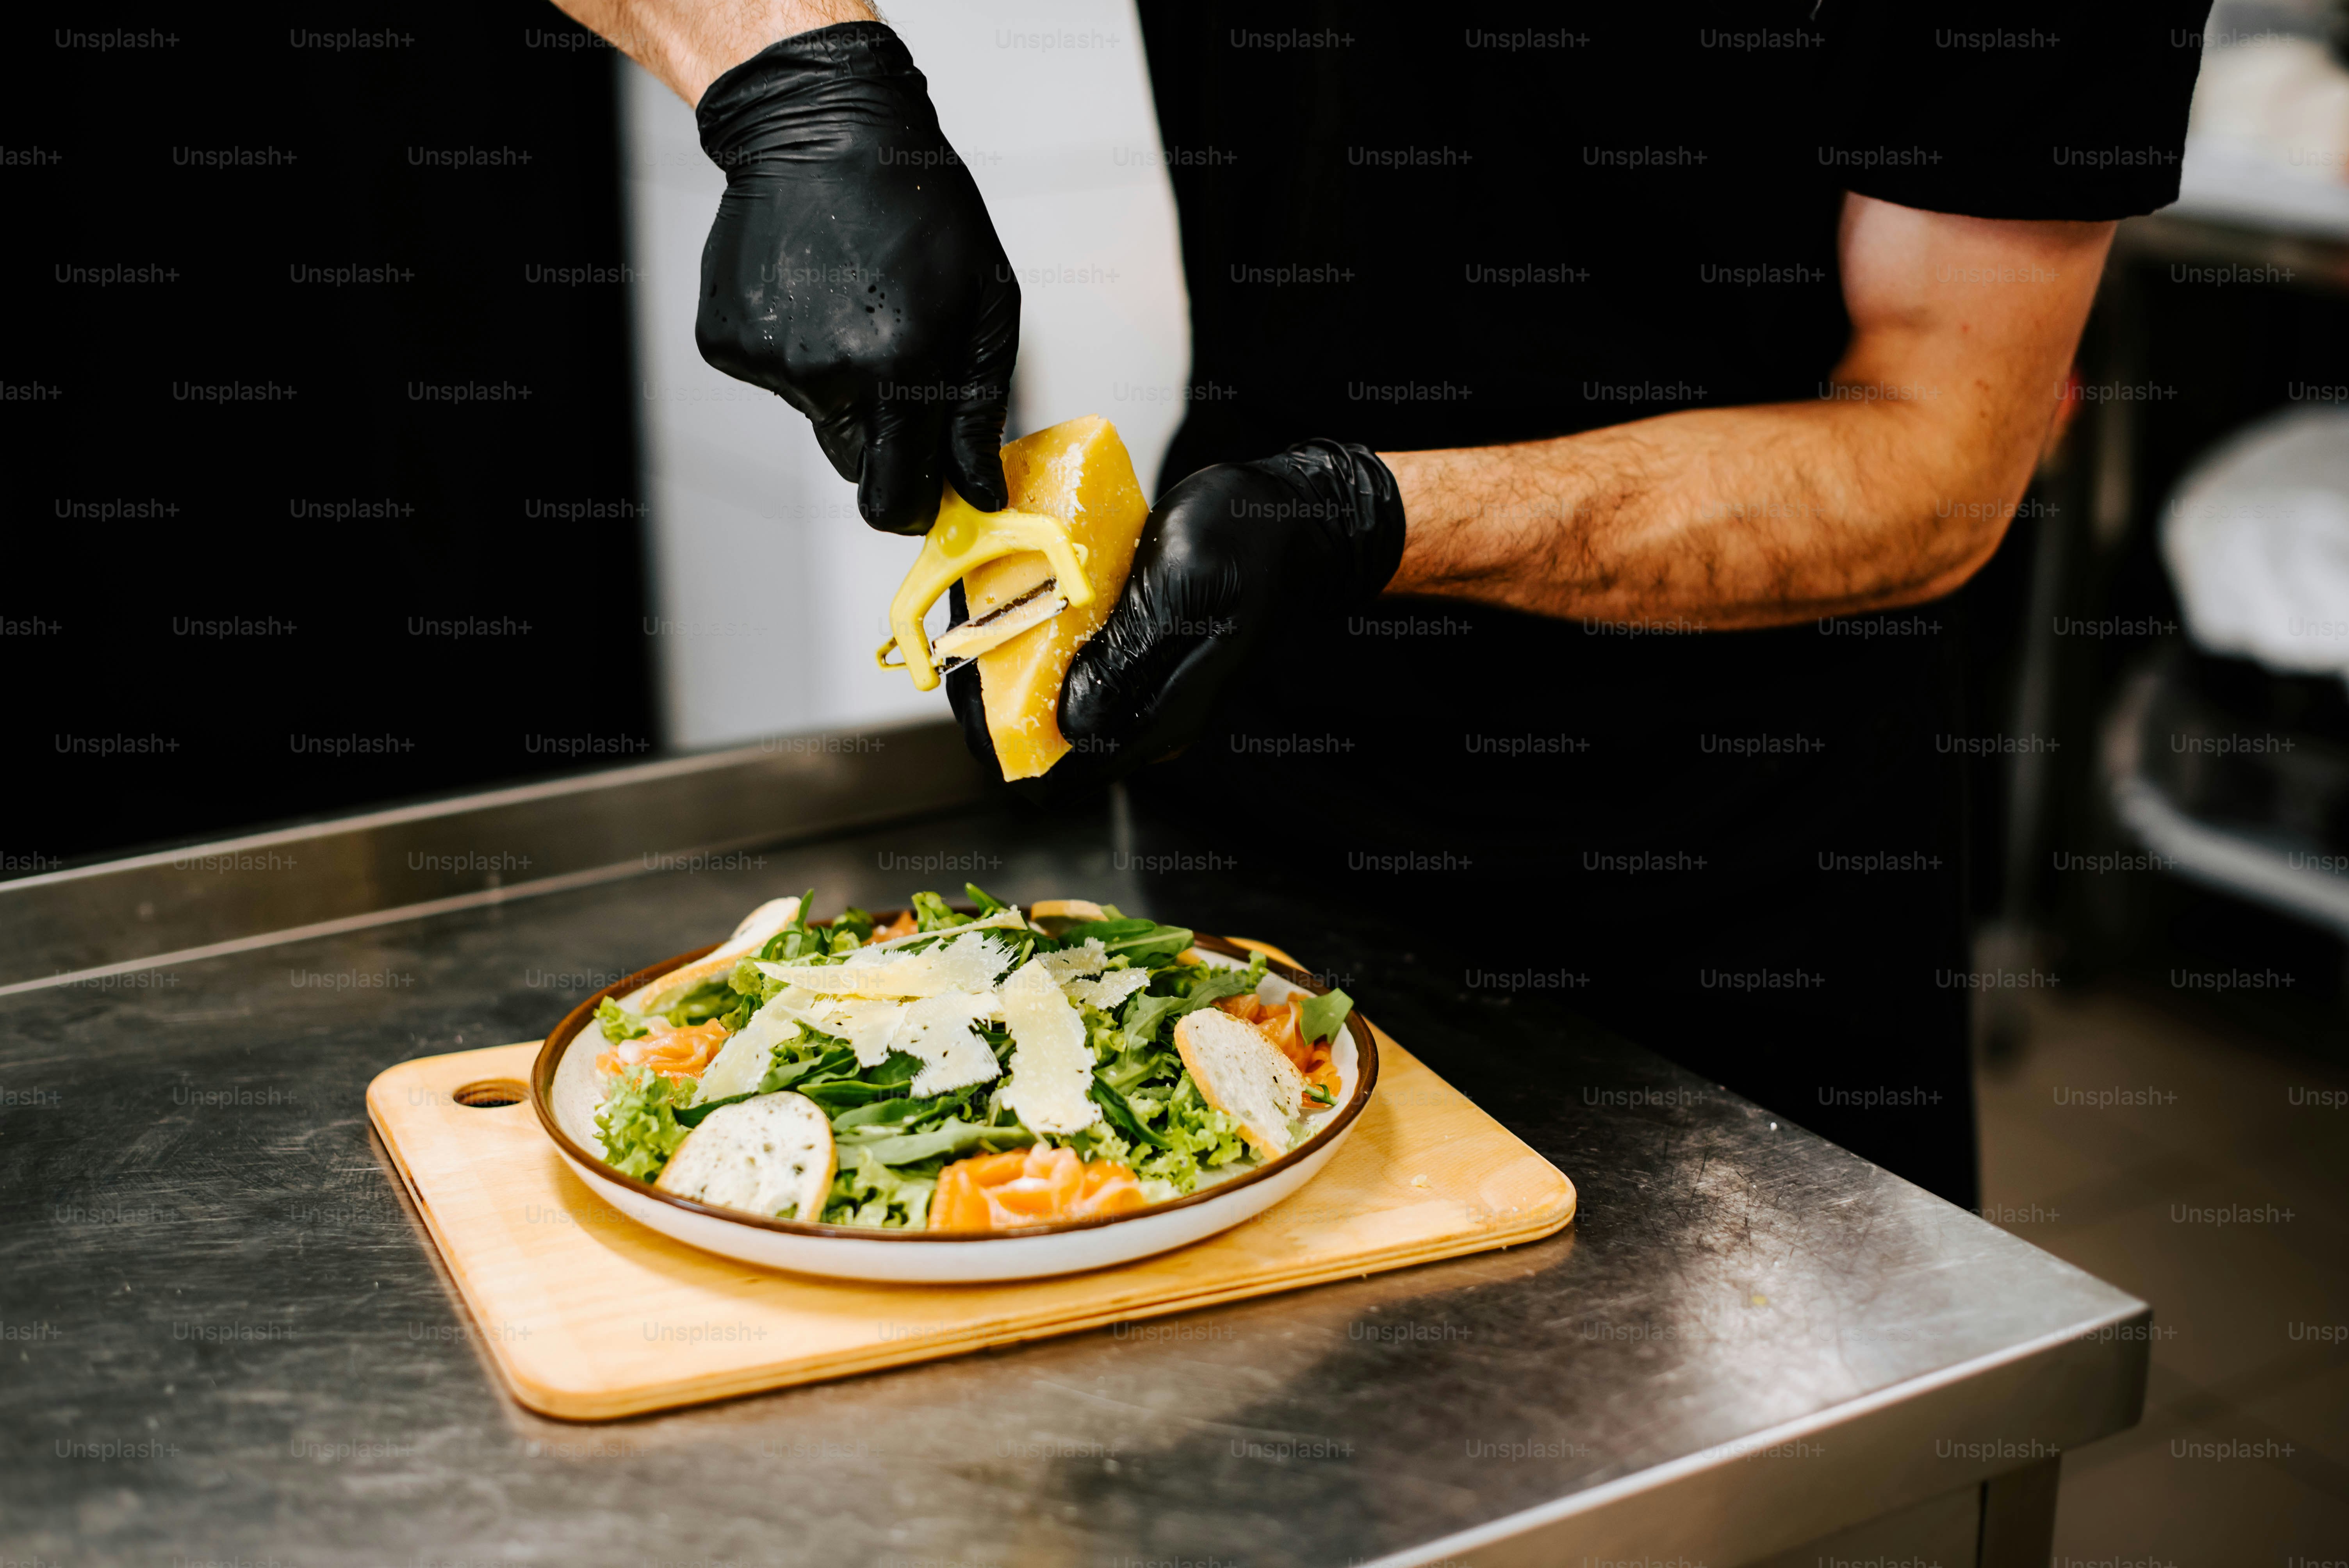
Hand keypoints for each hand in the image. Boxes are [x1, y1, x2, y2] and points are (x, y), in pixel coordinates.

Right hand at [694, 23, 1017, 533]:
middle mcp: (826, 373)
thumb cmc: (918, 207)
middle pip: (854, 462)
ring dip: (840, 376)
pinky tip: (809, 289)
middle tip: (896, 355)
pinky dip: (795, 346)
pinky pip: (774, 377)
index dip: (912, 505)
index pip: (892, 498)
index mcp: (898, 369)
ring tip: (850, 299)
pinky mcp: (726, 341)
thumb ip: (979, 410)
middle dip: (882, 431)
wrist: (823, 129)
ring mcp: (768, 358)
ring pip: (817, 413)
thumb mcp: (986, 304)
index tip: (926, 489)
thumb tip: (979, 493)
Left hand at [941, 440, 1405, 787]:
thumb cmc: (1246, 542)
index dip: (993, 735)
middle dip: (989, 695)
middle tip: (952, 636)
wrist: (1292, 515)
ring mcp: (1138, 685)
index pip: (1055, 767)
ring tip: (972, 611)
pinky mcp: (1133, 651)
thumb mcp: (1182, 588)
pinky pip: (1067, 659)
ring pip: (1048, 697)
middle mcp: (1143, 715)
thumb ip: (1126, 658)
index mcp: (1159, 718)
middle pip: (1041, 736)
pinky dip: (1032, 634)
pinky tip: (1010, 597)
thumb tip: (1067, 723)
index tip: (956, 680)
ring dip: (1005, 662)